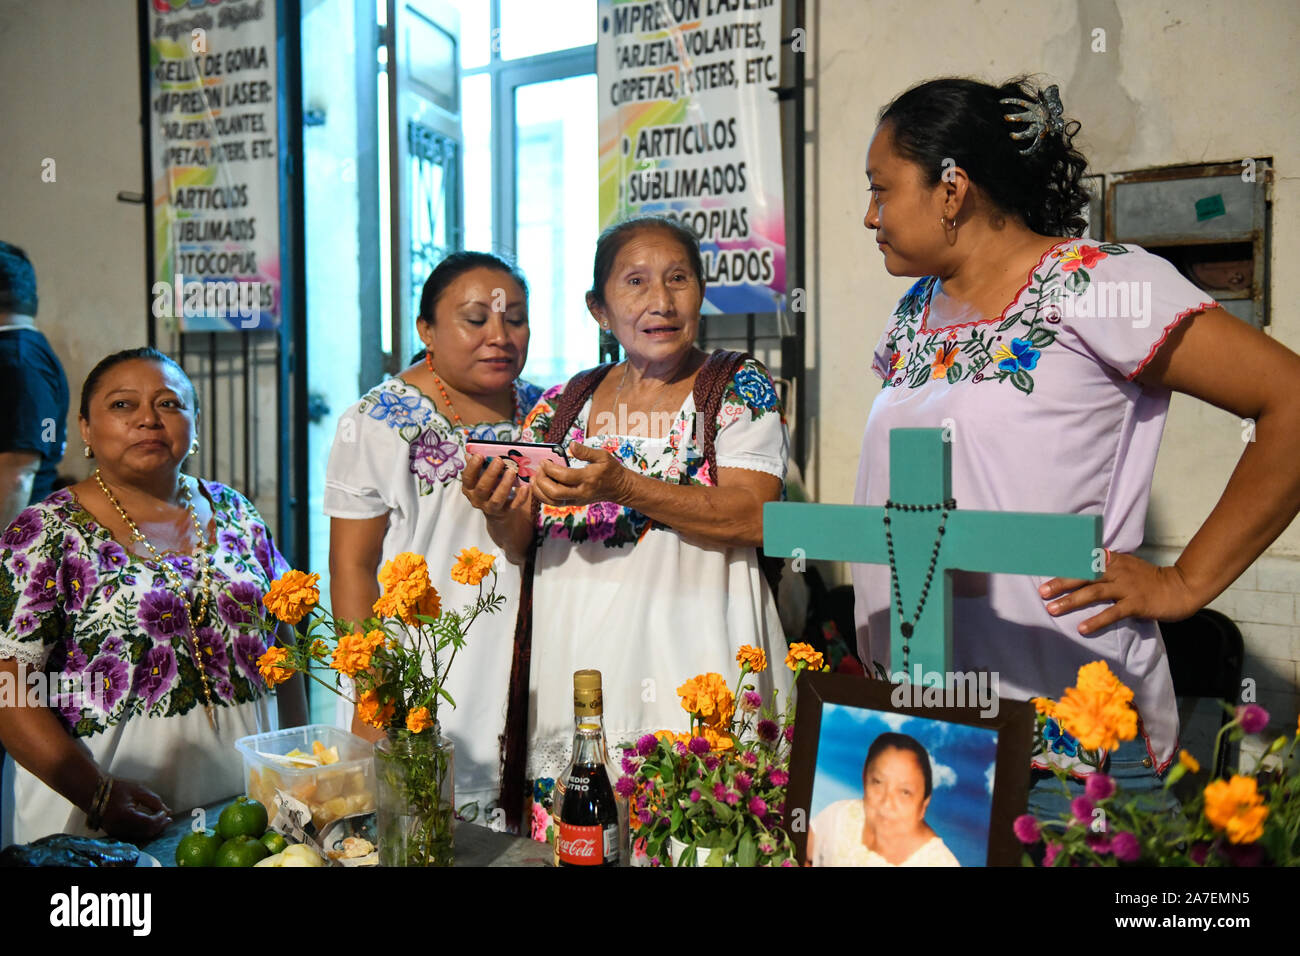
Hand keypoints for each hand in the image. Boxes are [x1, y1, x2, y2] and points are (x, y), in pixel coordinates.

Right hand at [100, 779, 172, 841]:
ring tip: (162, 822)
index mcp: (125, 815)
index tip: (167, 813)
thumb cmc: (115, 788)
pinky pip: (132, 835)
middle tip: (168, 819)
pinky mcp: (113, 832)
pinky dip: (143, 831)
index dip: (159, 819)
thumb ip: (153, 801)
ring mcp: (115, 831)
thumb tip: (167, 811)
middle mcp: (119, 827)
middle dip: (159, 826)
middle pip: (144, 832)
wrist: (92, 792)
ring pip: (139, 835)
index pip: (148, 822)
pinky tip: (150, 824)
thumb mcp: (138, 790)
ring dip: (152, 829)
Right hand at [461, 453, 529, 519]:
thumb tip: (471, 453)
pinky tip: (525, 486)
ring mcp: (492, 507)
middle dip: (491, 473)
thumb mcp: (480, 477)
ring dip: (504, 484)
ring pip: (497, 498)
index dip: (472, 467)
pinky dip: (521, 496)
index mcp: (469, 488)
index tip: (479, 455)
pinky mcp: (506, 511)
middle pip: (482, 488)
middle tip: (499, 460)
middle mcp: (478, 499)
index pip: (467, 478)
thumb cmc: (489, 487)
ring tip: (512, 471)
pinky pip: (514, 505)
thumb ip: (477, 466)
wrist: (498, 511)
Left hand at [531, 442, 628, 507]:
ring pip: (553, 501)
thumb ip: (585, 451)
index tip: (544, 461)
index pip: (565, 476)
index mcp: (589, 478)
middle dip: (543, 481)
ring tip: (533, 479)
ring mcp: (577, 500)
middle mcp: (582, 492)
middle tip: (538, 469)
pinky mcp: (574, 503)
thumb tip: (571, 445)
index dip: (551, 469)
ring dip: (539, 491)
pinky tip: (538, 486)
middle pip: (556, 492)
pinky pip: (555, 503)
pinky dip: (543, 496)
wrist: (619, 488)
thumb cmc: (611, 470)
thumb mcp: (603, 456)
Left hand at [1039, 551, 1201, 634]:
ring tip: (1053, 609)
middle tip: (1042, 592)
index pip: (1084, 560)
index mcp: (1112, 560)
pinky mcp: (1136, 603)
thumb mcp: (1125, 566)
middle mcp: (1117, 571)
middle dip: (1061, 583)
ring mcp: (1127, 587)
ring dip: (1071, 601)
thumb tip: (1081, 569)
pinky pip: (1112, 612)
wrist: (1180, 587)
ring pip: (1093, 592)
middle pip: (1083, 575)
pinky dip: (1096, 620)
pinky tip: (1082, 628)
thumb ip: (1105, 567)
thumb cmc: (1149, 579)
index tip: (1043, 570)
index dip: (1063, 565)